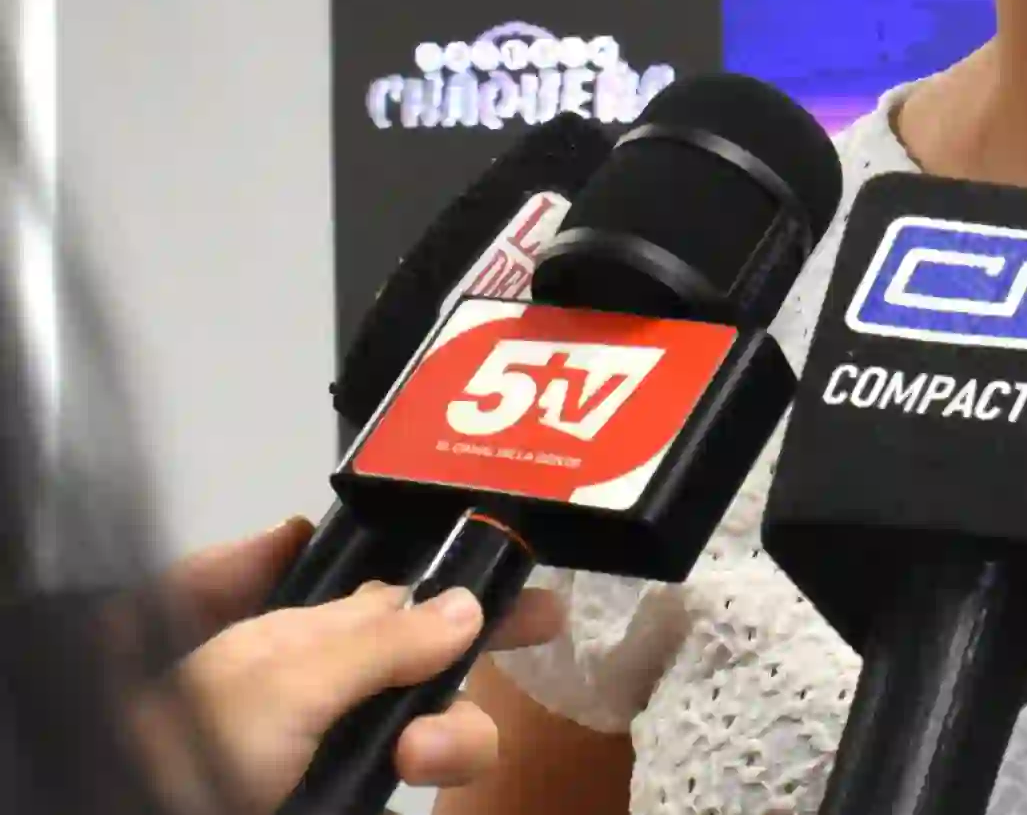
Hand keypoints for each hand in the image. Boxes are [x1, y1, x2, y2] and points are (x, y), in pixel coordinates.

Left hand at [137, 523, 565, 811]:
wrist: (135, 806)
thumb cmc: (189, 742)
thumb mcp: (282, 680)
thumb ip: (379, 642)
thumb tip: (467, 603)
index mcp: (296, 636)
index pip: (401, 598)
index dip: (469, 585)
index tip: (535, 586)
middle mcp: (323, 687)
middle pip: (430, 663)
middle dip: (477, 658)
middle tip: (540, 642)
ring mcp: (337, 749)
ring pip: (433, 727)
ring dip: (453, 730)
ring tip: (421, 757)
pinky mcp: (349, 795)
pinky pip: (416, 780)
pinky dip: (439, 765)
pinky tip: (420, 770)